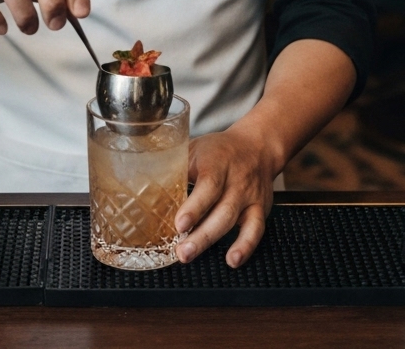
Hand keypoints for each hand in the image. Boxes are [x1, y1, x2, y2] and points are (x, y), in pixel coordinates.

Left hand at [174, 126, 277, 268]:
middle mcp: (236, 180)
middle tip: (181, 251)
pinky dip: (246, 246)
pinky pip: (256, 230)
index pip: (210, 185)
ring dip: (213, 241)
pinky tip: (233, 260)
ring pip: (233, 221)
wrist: (257, 146)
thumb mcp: (196, 149)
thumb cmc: (219, 150)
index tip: (180, 224)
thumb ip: (176, 166)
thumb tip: (143, 183)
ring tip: (191, 255)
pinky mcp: (260, 208)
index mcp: (218, 161)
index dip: (195, 207)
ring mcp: (250, 195)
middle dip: (201, 234)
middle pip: (222, 209)